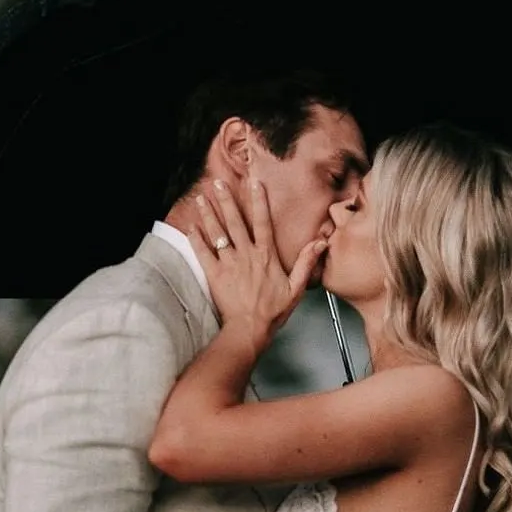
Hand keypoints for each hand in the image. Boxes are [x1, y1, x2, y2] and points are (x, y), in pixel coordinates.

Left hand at [189, 180, 325, 338]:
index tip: (254, 183)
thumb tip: (320, 242)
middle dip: (226, 200)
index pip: (263, 222)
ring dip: (209, 215)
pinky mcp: (215, 275)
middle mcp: (247, 255)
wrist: (250, 329)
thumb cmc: (273, 311)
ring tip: (201, 198)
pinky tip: (191, 227)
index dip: (259, 201)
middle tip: (218, 182)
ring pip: (217, 234)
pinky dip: (196, 240)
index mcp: (266, 256)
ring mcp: (229, 264)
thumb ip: (306, 263)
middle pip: (235, 222)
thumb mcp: (296, 287)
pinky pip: (203, 253)